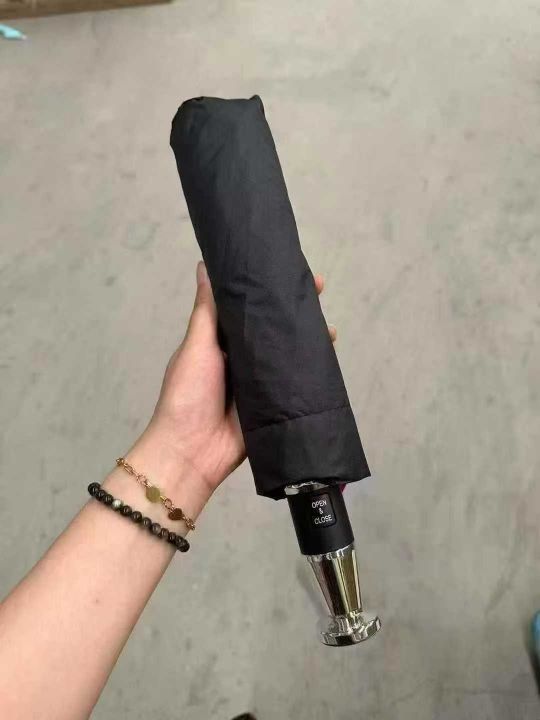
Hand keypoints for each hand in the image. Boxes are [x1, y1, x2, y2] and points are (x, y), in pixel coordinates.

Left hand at [132, 262, 334, 501]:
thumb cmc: (188, 393)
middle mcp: (241, 360)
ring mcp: (259, 383)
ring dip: (309, 340)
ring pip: (287, 355)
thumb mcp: (196, 346)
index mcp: (220, 343)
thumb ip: (206, 311)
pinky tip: (328, 357)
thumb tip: (205, 265)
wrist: (192, 452)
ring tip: (329, 326)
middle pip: (273, 330)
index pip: (249, 309)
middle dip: (295, 311)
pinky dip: (311, 371)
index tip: (290, 271)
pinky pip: (294, 384)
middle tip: (319, 288)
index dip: (268, 291)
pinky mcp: (273, 405)